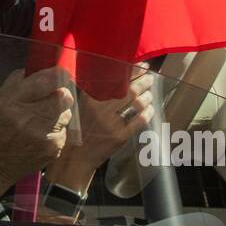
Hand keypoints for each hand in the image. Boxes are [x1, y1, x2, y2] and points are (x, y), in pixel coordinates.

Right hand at [0, 66, 74, 195]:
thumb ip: (18, 81)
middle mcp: (30, 119)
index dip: (57, 74)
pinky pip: (64, 131)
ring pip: (67, 114)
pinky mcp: (53, 149)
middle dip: (60, 94)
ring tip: (43, 117)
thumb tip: (40, 69)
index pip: (46, 81)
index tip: (59, 73)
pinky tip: (41, 133)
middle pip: (64, 97)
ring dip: (59, 112)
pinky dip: (56, 129)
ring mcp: (44, 137)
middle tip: (51, 96)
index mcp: (13, 102)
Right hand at [48, 63, 155, 191]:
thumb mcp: (78, 108)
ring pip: (135, 105)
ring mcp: (111, 124)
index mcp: (89, 100)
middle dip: (143, 82)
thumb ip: (91, 94)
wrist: (75, 159)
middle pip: (128, 91)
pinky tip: (150, 109)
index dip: (130, 72)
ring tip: (150, 92)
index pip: (114, 80)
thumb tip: (111, 78)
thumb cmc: (76, 130)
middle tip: (150, 77)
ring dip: (146, 96)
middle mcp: (100, 110)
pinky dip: (146, 113)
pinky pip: (138, 122)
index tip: (140, 66)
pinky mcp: (119, 138)